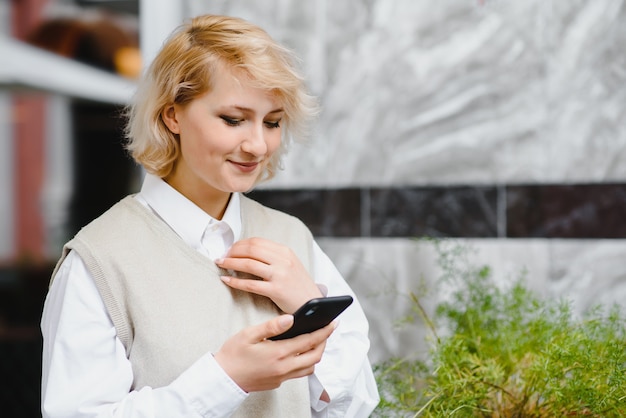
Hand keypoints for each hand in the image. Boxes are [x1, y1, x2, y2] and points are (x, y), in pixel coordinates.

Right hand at [214, 314, 335, 392]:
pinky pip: (299, 373)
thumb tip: (290, 318)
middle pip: (315, 356)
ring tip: (315, 340)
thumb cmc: (233, 354)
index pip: (309, 341)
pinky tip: (300, 352)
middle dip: (324, 342)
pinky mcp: (278, 382)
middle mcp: (284, 368)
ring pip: (309, 368)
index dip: (323, 331)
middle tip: (327, 330)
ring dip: (316, 354)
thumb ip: (272, 326)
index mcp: (279, 353)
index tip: (333, 323)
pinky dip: (305, 362)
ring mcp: (282, 377)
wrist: (223, 378)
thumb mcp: (249, 334)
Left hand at [215, 237, 322, 312]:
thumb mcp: (290, 265)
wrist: (312, 304)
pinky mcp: (276, 290)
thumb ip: (273, 257)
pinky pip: (250, 284)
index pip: (257, 241)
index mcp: (285, 251)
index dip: (240, 244)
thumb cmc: (298, 286)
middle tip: (222, 256)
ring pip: (248, 264)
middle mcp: (283, 260)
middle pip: (251, 249)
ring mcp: (280, 275)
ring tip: (220, 264)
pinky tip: (226, 279)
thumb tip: (248, 251)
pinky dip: (235, 281)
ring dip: (230, 262)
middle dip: (233, 251)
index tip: (230, 249)